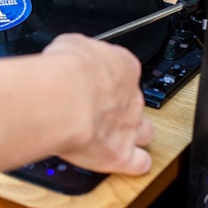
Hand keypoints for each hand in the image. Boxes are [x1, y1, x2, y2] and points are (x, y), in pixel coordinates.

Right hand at [43, 33, 152, 175]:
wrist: (62, 97)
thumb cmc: (65, 71)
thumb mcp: (69, 44)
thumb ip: (78, 52)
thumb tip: (68, 52)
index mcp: (123, 66)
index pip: (125, 71)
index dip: (110, 78)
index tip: (95, 81)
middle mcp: (130, 96)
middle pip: (136, 103)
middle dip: (121, 107)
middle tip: (100, 110)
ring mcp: (129, 125)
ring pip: (145, 132)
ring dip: (134, 135)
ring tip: (113, 137)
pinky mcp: (121, 153)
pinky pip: (139, 162)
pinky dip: (135, 164)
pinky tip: (124, 163)